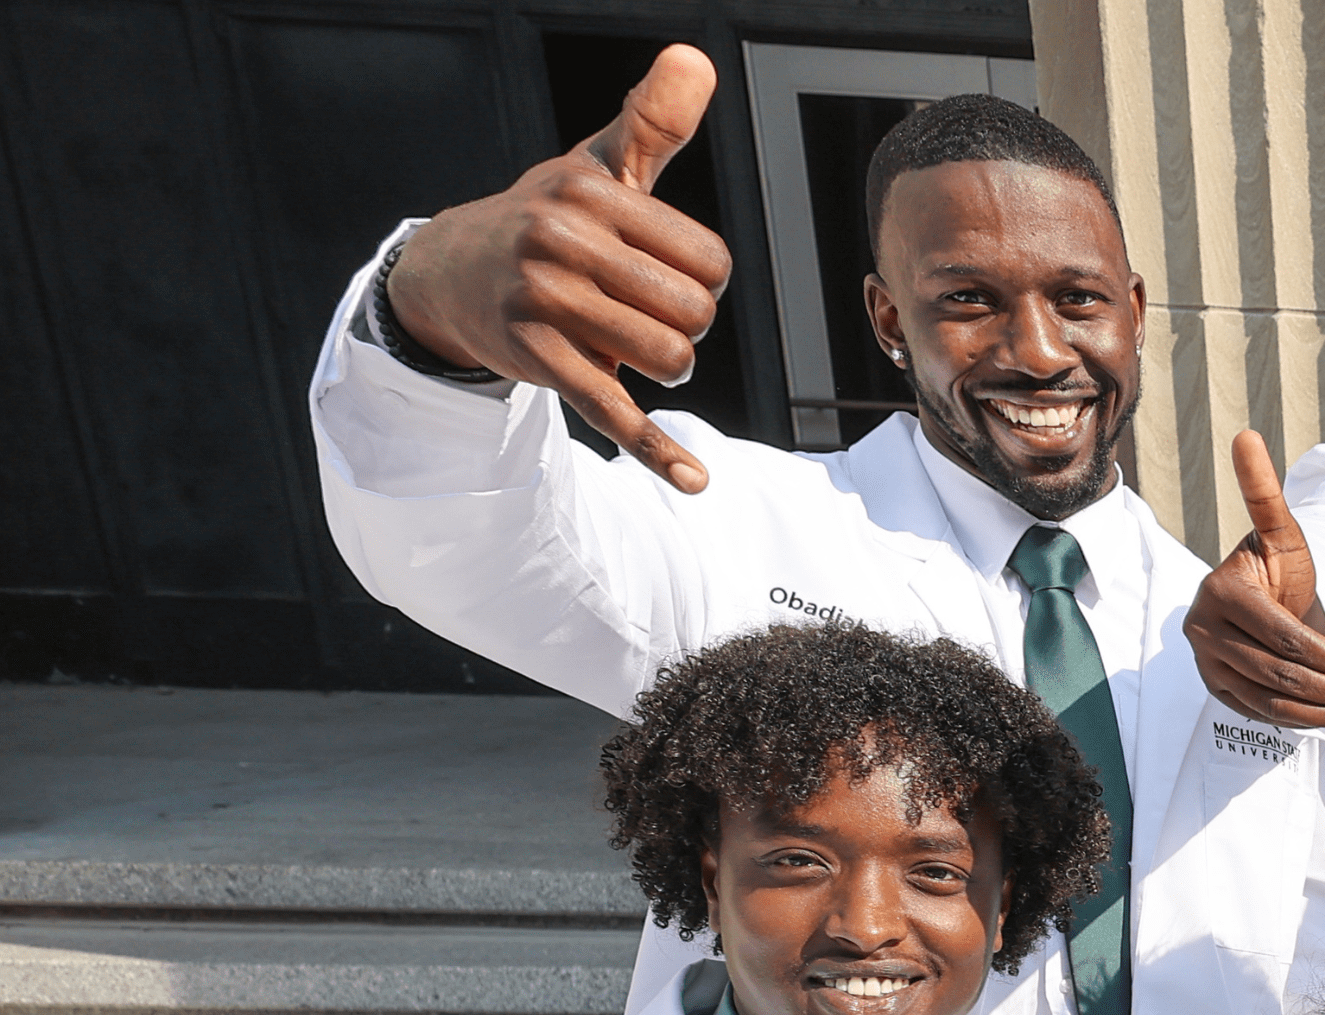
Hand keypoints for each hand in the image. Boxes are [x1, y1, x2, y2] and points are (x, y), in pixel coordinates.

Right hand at [383, 45, 734, 492]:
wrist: (449, 271)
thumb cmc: (547, 217)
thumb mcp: (595, 164)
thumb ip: (652, 120)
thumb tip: (695, 58)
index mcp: (590, 194)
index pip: (709, 261)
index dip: (704, 278)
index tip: (666, 272)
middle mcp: (563, 243)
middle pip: (694, 311)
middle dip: (687, 322)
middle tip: (644, 311)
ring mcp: (546, 305)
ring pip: (668, 356)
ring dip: (668, 363)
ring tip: (634, 344)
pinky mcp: (537, 362)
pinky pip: (614, 413)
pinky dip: (657, 450)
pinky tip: (694, 480)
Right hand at [1182, 430, 1324, 727]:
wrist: (1256, 597)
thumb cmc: (1275, 565)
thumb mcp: (1280, 532)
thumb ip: (1264, 492)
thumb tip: (1246, 434)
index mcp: (1220, 593)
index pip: (1282, 636)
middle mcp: (1203, 631)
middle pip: (1279, 672)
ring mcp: (1206, 665)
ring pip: (1270, 700)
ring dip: (1323, 712)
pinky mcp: (1216, 690)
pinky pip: (1261, 714)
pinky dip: (1302, 721)